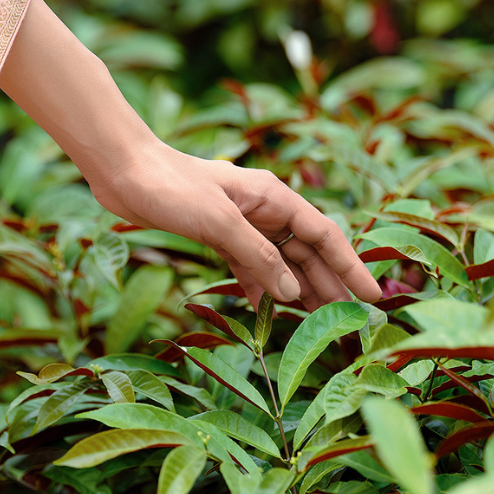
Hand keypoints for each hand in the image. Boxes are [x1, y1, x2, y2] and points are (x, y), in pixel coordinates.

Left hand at [88, 138, 380, 311]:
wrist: (122, 169)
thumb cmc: (170, 186)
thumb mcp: (219, 221)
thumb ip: (258, 256)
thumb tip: (291, 292)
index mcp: (272, 197)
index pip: (324, 236)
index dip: (350, 267)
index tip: (372, 298)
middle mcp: (262, 208)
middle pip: (306, 252)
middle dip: (327, 286)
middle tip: (347, 325)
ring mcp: (240, 222)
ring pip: (279, 261)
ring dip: (296, 290)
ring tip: (316, 323)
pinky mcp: (216, 233)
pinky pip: (248, 264)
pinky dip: (259, 286)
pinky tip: (267, 309)